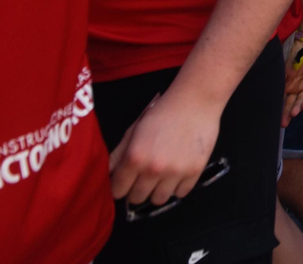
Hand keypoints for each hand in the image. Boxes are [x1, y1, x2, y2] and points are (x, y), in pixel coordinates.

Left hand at [108, 87, 221, 205]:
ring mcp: (175, 172)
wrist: (195, 102)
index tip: (126, 181)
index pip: (118, 191)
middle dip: (137, 189)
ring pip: (159, 200)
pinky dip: (178, 186)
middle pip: (137, 199)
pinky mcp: (195, 172)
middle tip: (144, 177)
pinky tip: (178, 173)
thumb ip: (118, 155)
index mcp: (134, 158)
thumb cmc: (161, 113)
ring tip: (162, 176)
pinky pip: (181, 193)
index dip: (120, 186)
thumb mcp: (133, 130)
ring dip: (157, 191)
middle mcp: (153, 169)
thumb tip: (107, 176)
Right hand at [282, 41, 302, 126]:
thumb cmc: (294, 54)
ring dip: (298, 106)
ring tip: (294, 114)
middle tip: (284, 124)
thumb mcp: (283, 69)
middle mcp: (297, 88)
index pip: (284, 101)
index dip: (281, 110)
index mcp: (288, 86)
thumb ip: (279, 81)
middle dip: (289, 113)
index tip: (276, 121)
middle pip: (293, 103)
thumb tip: (267, 95)